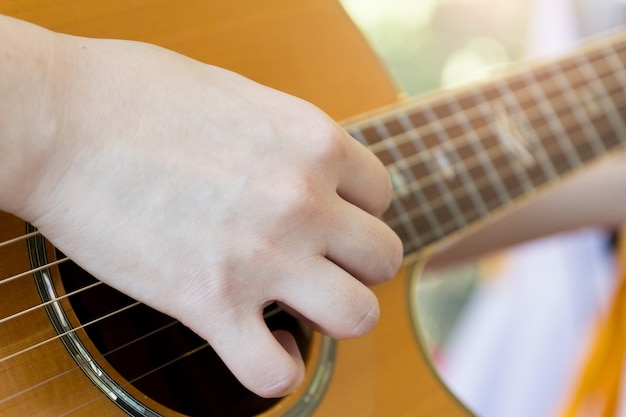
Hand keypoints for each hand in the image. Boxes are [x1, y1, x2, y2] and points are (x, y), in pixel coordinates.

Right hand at [12, 31, 402, 396]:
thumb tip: (309, 168)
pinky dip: (274, 368)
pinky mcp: (210, 303)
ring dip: (334, 316)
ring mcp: (263, 256)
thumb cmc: (135, 95)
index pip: (381, 195)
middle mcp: (302, 202)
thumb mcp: (241, 96)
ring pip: (358, 317)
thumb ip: (289, 138)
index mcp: (313, 142)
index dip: (355, 209)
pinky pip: (275, 371)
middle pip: (382, 258)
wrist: (58, 121)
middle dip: (354, 264)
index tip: (327, 216)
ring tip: (297, 304)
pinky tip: (256, 345)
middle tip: (316, 261)